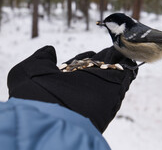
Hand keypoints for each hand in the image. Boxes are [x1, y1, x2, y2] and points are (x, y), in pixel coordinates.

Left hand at [7, 45, 137, 132]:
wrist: (48, 117)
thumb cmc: (33, 93)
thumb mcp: (28, 70)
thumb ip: (40, 58)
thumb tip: (50, 50)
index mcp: (64, 79)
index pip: (78, 65)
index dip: (84, 57)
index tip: (89, 51)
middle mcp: (82, 84)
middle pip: (97, 67)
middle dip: (105, 56)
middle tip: (115, 43)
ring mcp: (98, 88)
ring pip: (112, 70)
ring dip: (120, 58)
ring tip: (127, 44)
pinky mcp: (113, 91)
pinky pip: (125, 77)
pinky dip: (130, 67)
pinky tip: (133, 56)